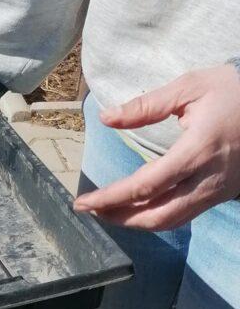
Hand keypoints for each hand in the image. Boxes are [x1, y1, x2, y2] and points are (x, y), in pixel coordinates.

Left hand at [74, 65, 239, 228]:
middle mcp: (208, 178)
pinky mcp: (221, 194)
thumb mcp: (192, 86)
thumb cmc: (236, 92)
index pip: (145, 185)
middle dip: (119, 218)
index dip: (111, 198)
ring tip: (109, 211)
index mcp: (198, 149)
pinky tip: (138, 207)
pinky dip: (157, 216)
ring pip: (171, 221)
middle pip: (156, 215)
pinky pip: (184, 214)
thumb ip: (147, 104)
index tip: (84, 202)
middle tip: (91, 210)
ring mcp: (217, 190)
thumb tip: (107, 118)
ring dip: (136, 222)